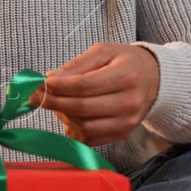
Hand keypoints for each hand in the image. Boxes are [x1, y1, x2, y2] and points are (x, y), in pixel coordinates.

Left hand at [37, 43, 160, 145]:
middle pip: (82, 108)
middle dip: (54, 103)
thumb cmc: (125, 62)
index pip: (85, 86)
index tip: (42, 83)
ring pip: (84, 127)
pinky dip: (73, 129)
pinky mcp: (122, 134)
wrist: (153, 80)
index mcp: (126, 75)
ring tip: (57, 103)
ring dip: (63, 116)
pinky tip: (69, 116)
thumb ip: (77, 64)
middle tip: (36, 96)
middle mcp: (129, 102)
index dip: (59, 87)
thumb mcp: (104, 52)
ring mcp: (127, 122)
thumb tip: (51, 78)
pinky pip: (90, 139)